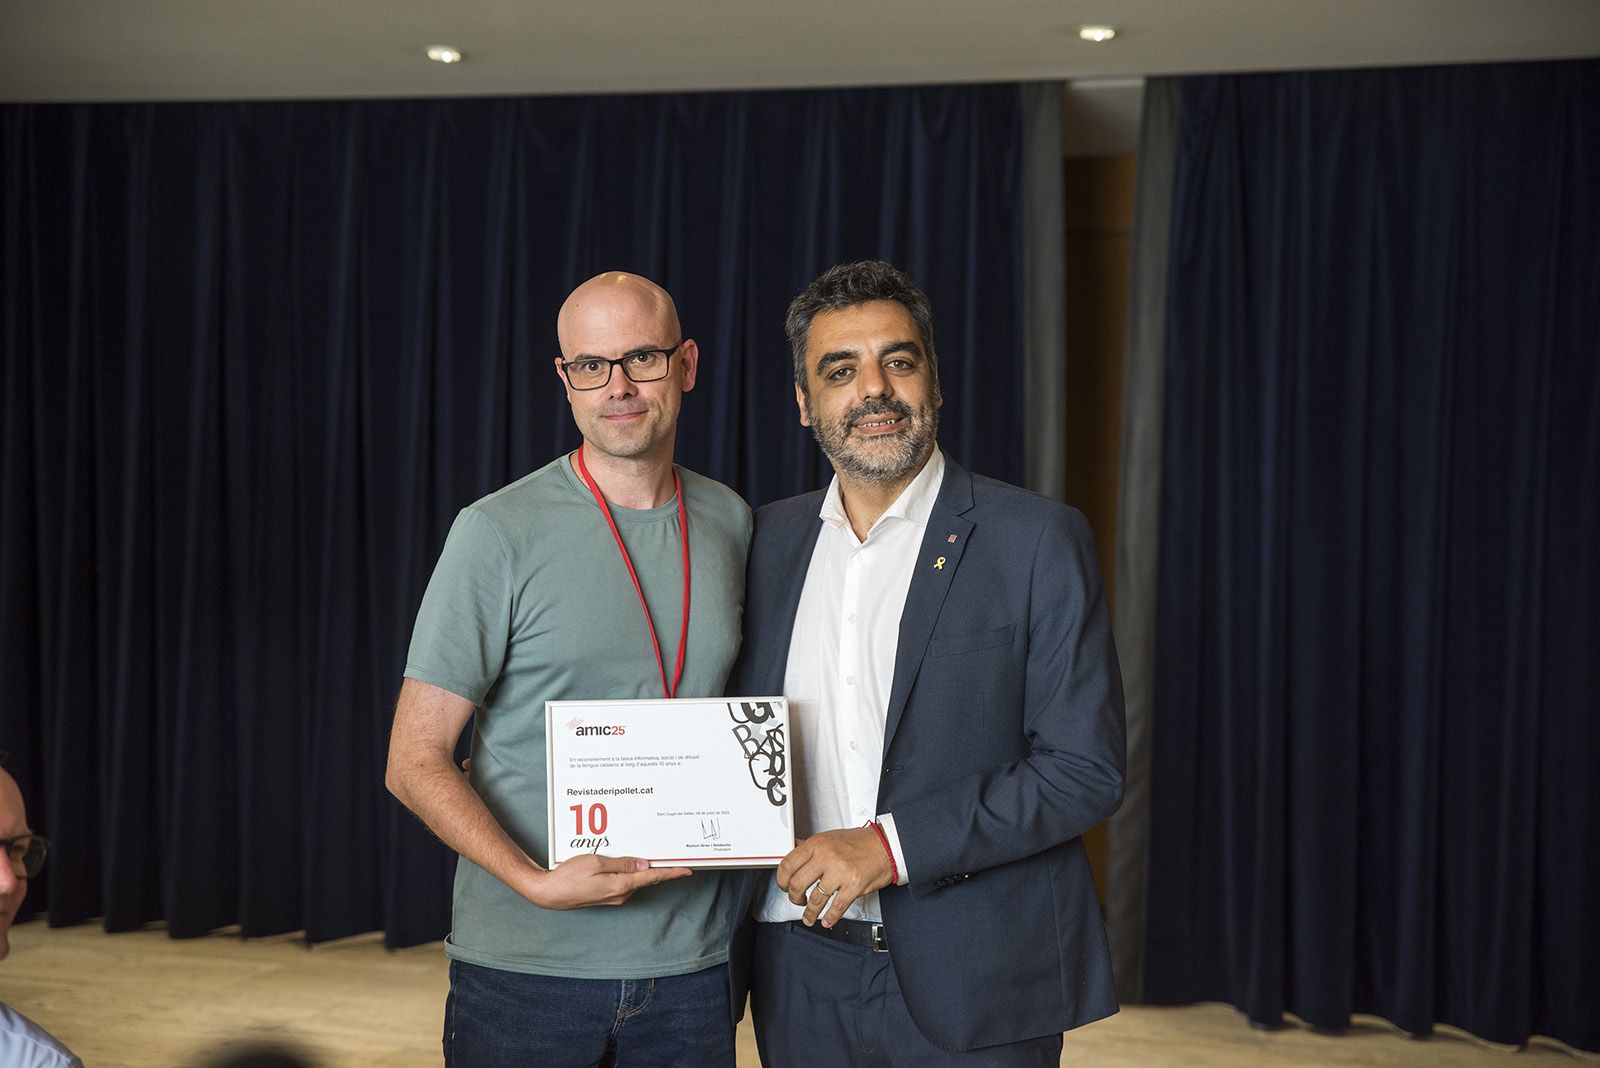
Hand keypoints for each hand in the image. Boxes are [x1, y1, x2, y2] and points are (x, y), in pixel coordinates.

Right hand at [525, 854, 690, 909]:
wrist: (548, 893)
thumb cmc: (569, 876)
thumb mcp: (597, 862)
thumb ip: (622, 863)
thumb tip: (644, 865)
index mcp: (621, 885)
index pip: (653, 878)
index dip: (671, 873)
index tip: (687, 869)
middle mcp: (620, 894)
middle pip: (646, 878)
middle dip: (658, 867)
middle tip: (671, 854)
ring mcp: (613, 897)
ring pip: (634, 879)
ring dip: (641, 869)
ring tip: (647, 853)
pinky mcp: (606, 896)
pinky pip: (624, 882)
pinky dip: (629, 872)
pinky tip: (626, 862)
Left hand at [775, 827, 892, 928]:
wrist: (885, 845)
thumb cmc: (859, 842)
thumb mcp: (829, 837)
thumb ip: (810, 847)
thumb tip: (793, 851)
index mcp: (817, 844)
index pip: (788, 864)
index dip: (781, 879)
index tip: (782, 885)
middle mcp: (827, 857)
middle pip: (797, 884)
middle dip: (794, 898)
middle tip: (797, 900)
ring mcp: (840, 872)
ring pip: (816, 899)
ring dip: (810, 912)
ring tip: (809, 916)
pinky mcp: (854, 886)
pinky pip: (836, 907)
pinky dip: (829, 917)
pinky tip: (826, 920)